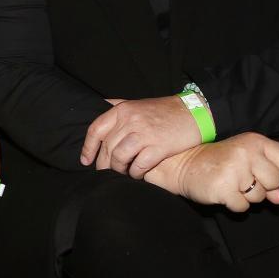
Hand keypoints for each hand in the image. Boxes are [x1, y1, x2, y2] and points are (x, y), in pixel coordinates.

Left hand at [80, 96, 199, 177]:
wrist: (193, 113)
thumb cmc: (162, 111)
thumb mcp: (136, 104)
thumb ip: (116, 108)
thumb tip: (96, 108)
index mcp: (121, 110)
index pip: (96, 130)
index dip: (88, 148)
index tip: (85, 161)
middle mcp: (129, 120)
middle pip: (107, 148)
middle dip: (103, 164)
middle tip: (105, 173)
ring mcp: (143, 134)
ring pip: (119, 158)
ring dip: (119, 170)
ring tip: (122, 174)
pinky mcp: (158, 147)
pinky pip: (139, 166)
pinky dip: (135, 174)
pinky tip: (137, 175)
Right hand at [144, 132, 278, 211]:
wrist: (182, 164)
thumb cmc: (217, 162)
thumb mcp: (245, 162)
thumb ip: (267, 178)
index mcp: (254, 140)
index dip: (277, 170)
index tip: (260, 169)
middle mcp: (246, 152)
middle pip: (276, 181)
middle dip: (262, 186)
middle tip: (241, 177)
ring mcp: (235, 169)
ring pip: (260, 197)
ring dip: (246, 196)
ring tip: (229, 183)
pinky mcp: (224, 187)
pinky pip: (243, 207)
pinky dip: (234, 204)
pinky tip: (222, 192)